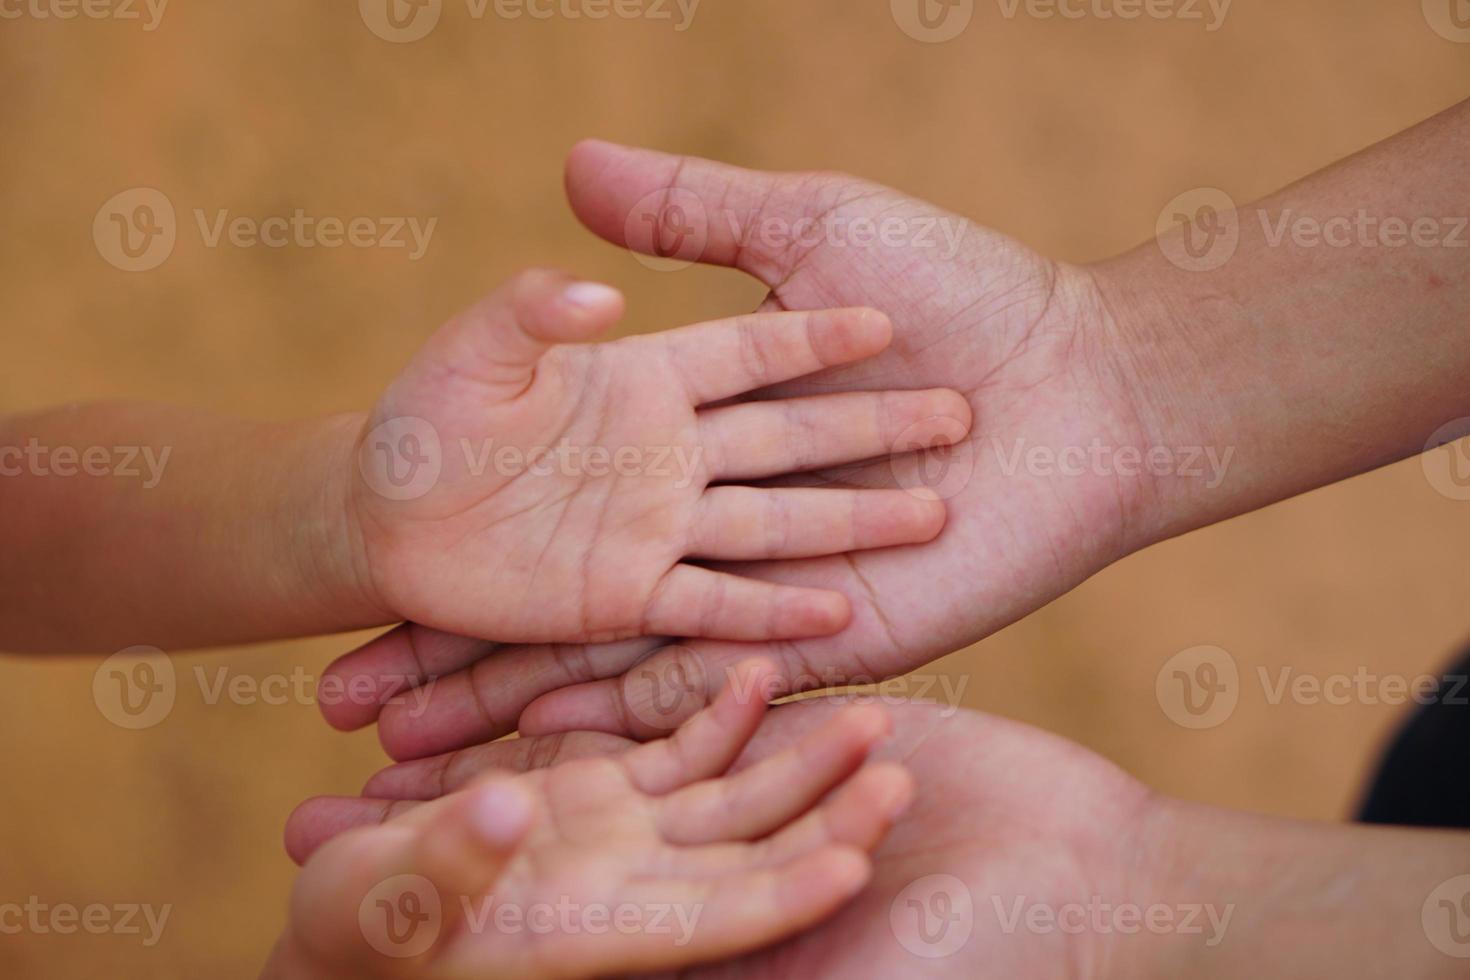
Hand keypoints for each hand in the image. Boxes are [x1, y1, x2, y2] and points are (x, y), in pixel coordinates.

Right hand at [267, 662, 913, 979]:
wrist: (349, 924)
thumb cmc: (355, 938)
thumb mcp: (387, 905)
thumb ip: (454, 859)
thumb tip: (511, 810)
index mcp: (598, 934)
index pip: (719, 920)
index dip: (786, 894)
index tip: (859, 863)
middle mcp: (635, 889)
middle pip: (757, 856)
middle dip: (830, 818)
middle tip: (902, 771)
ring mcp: (628, 837)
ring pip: (738, 800)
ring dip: (803, 764)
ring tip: (872, 714)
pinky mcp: (607, 793)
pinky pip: (682, 753)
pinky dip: (720, 716)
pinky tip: (760, 670)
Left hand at [286, 699, 1164, 977]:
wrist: (1098, 889)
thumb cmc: (981, 963)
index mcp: (680, 919)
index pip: (537, 878)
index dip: (429, 847)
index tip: (314, 822)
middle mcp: (695, 844)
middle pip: (552, 792)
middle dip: (446, 753)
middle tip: (332, 709)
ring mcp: (750, 775)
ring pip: (616, 715)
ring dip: (530, 679)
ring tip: (433, 623)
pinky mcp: (809, 713)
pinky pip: (707, 667)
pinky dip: (644, 631)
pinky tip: (583, 577)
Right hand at [319, 142, 1160, 751]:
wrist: (1080, 391)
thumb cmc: (958, 293)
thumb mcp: (809, 227)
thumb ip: (691, 210)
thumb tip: (569, 163)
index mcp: (697, 403)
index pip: (554, 457)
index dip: (464, 503)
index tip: (368, 541)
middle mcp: (711, 495)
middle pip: (562, 569)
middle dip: (461, 630)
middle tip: (345, 685)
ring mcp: (762, 570)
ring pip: (616, 638)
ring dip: (514, 690)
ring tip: (410, 735)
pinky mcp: (825, 631)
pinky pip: (712, 676)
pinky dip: (625, 707)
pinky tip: (535, 735)